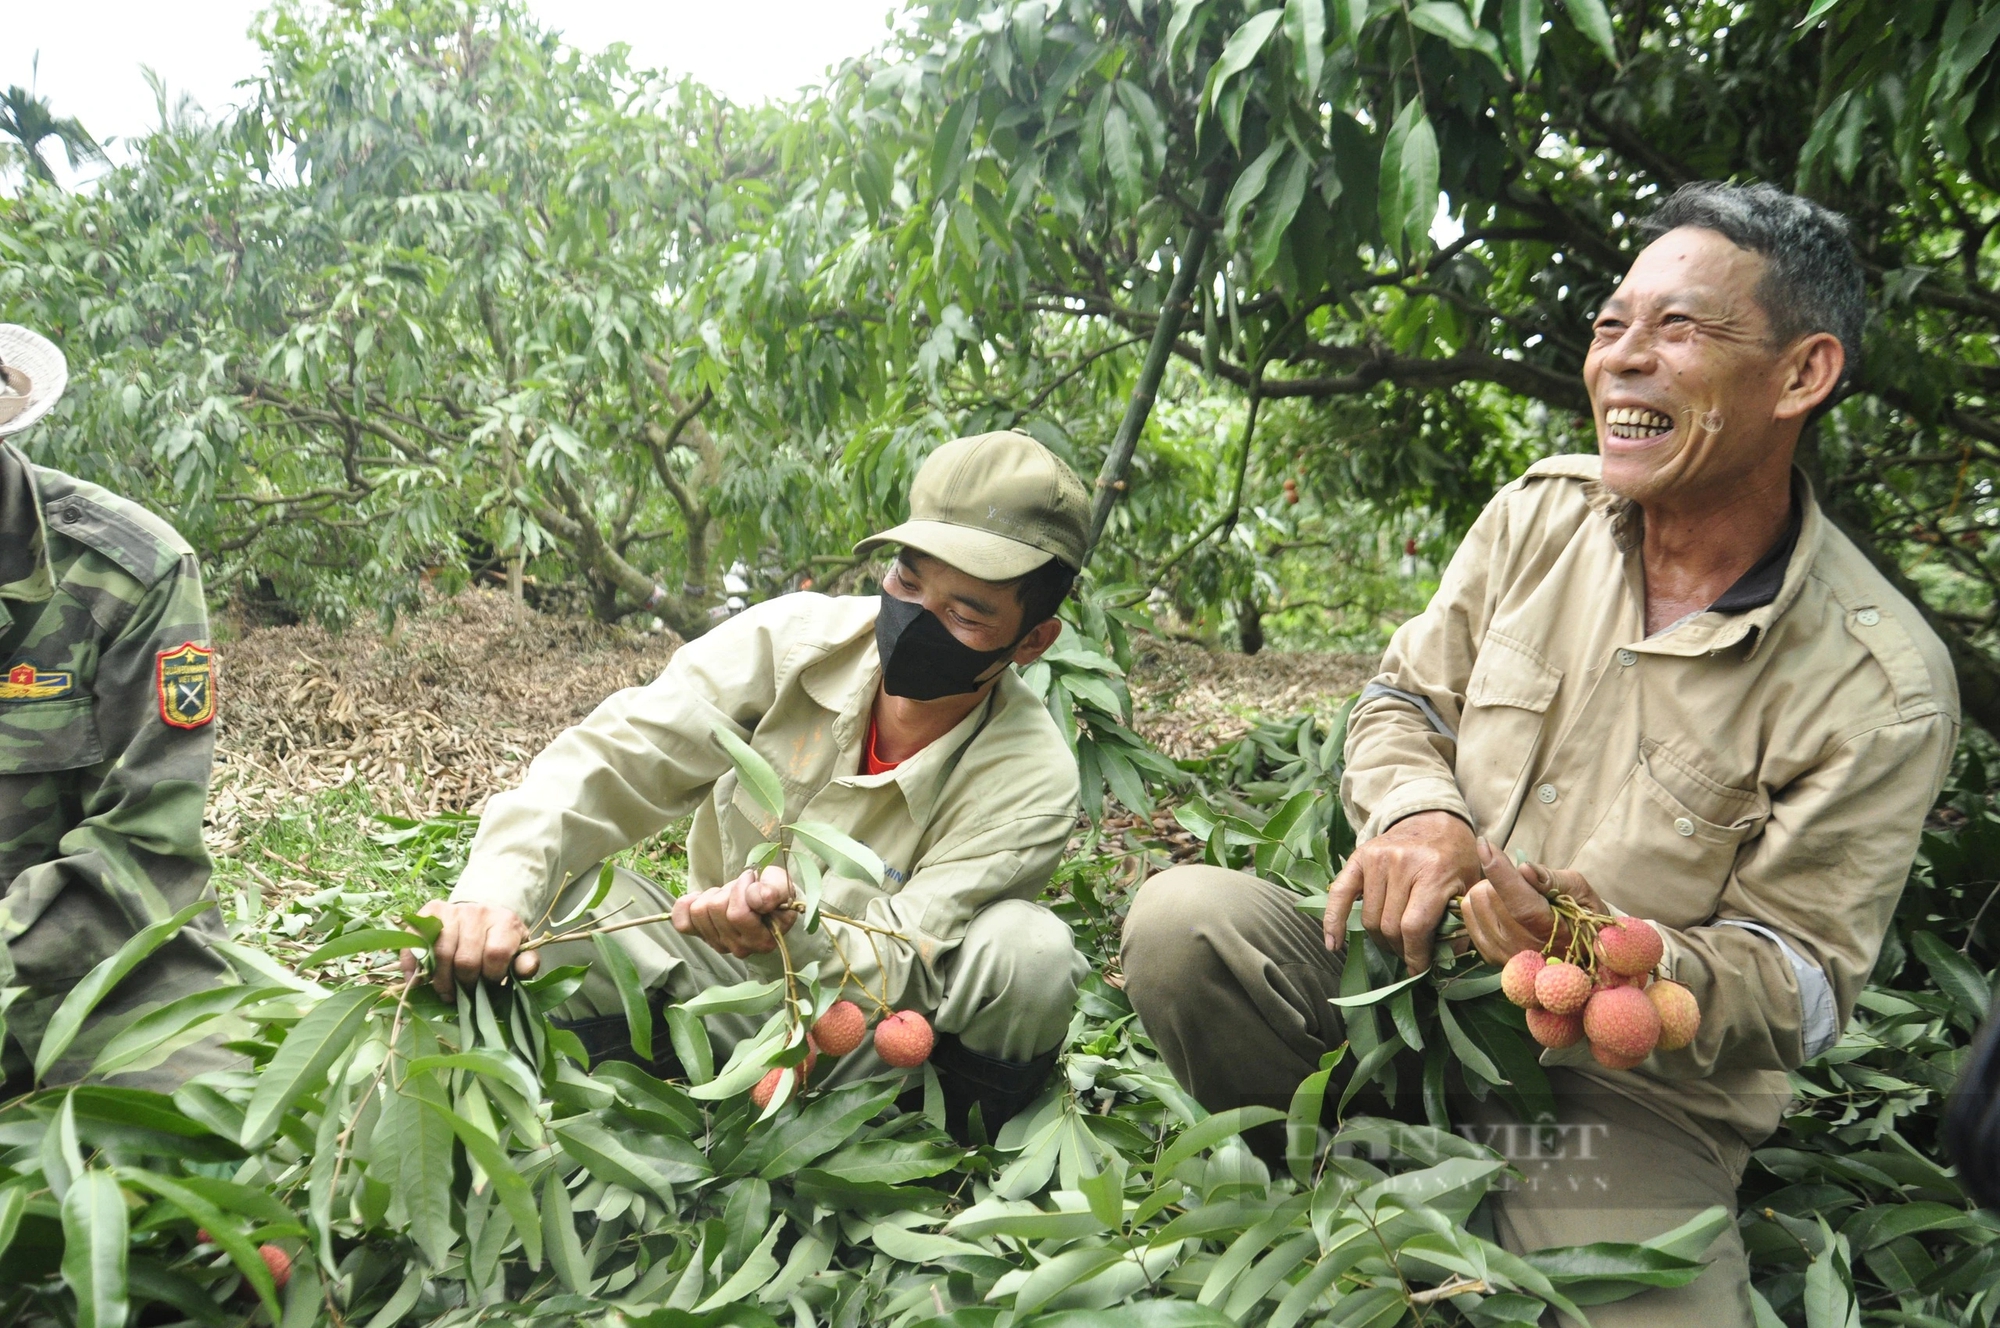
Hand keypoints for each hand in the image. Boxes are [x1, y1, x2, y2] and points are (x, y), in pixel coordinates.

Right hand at [400, 900, 536, 998]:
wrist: (481, 914)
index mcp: (505, 921)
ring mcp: (452, 910)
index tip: (489, 985)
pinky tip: (415, 979)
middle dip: (464, 984)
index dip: (491, 976)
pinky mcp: (430, 911)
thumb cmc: (500, 939)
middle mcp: (478, 912)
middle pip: (466, 958)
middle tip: (464, 993)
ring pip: (441, 952)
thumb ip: (526, 962)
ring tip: (446, 991)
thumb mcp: (520, 950)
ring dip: (441, 980)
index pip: (496, 954)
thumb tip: (525, 970)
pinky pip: (416, 941)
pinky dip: (413, 963)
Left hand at [672, 865, 796, 957]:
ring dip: (713, 894)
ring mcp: (719, 944)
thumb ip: (774, 891)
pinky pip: (682, 922)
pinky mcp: (702, 937)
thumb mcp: (780, 885)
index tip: (752, 879)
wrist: (765, 900)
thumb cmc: (774, 893)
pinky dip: (687, 904)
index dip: (741, 889)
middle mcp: (740, 948)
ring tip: (729, 894)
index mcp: (763, 940)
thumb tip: (758, 900)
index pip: (737, 914)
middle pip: (716, 910)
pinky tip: (702, 898)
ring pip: (699, 912)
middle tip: (741, 887)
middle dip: (728, 890)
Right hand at [1325, 810, 1480, 974]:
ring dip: (1380, 940)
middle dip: (1400, 950)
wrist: (1434, 820)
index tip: (1419, 970)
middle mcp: (1402, 863)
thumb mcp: (1470, 887)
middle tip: (1409, 956)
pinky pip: (1340, 895)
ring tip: (1393, 943)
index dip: (1415, 956)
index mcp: (1434, 872)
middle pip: (1390, 926)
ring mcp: (1377, 859)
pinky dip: (1333, 922)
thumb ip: (1462, 923)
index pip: (1414, 927)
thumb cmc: (1455, 858)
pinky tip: (1333, 944)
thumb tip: (1445, 962)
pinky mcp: (1359, 857)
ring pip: (1369, 919)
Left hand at [1461, 841, 1607, 964]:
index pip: (1520, 902)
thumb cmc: (1582, 914)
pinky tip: (1500, 907)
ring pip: (1475, 902)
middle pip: (1492, 895)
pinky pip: (1468, 914)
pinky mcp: (1489, 954)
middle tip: (1524, 884)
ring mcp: (1504, 954)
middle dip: (1502, 878)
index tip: (1485, 844)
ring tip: (1514, 896)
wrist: (1581, 950)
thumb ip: (1553, 879)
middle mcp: (1525, 947)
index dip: (1500, 872)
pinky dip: (1480, 902)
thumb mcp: (1580, 891)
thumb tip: (1523, 869)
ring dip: (1489, 889)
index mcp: (1553, 932)